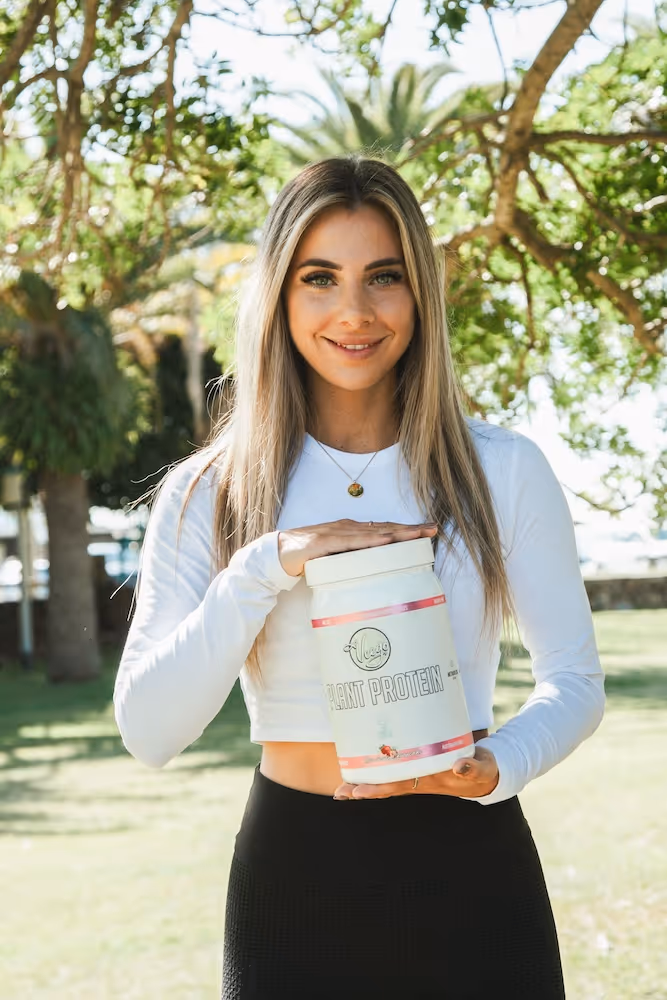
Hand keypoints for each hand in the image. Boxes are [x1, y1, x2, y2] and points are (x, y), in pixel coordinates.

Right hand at [277, 518, 437, 577]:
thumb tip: (376, 570)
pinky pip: (350, 542)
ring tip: (416, 534)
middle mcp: (347, 528)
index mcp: (351, 531)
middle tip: (433, 529)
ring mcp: (336, 533)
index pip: (384, 528)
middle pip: (383, 527)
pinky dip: (368, 541)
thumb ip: (354, 560)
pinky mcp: (323, 543)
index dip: (406, 529)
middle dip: (409, 528)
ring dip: (395, 532)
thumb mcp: (337, 558)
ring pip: (371, 532)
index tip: (429, 531)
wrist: (276, 554)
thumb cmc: (307, 557)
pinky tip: (384, 541)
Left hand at [333, 747, 498, 800]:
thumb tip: (460, 766)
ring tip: (341, 786)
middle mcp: (420, 781)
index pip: (399, 786)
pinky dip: (378, 770)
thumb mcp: (482, 768)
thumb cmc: (484, 769)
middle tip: (339, 792)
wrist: (488, 773)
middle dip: (363, 790)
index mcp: (431, 781)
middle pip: (386, 787)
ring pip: (388, 782)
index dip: (378, 788)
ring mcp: (419, 776)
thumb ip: (473, 767)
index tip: (357, 791)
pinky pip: (396, 772)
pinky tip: (363, 767)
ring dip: (366, 783)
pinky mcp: (420, 768)